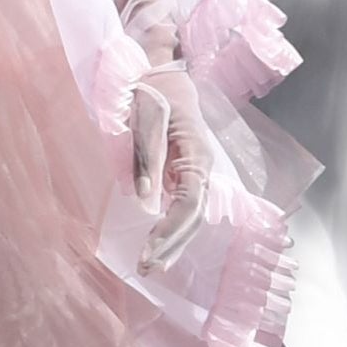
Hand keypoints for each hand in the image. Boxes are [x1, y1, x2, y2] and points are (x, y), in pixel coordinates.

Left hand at [128, 62, 215, 272]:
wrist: (165, 77)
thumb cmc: (154, 94)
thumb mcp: (146, 119)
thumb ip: (147, 157)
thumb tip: (144, 199)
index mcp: (198, 157)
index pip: (190, 205)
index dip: (170, 231)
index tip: (149, 252)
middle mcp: (203, 170)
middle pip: (194, 217)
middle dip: (172, 245)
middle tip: (147, 269)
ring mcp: (197, 174)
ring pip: (192, 217)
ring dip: (174, 244)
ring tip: (152, 267)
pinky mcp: (186, 177)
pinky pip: (185, 210)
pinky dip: (174, 232)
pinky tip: (161, 250)